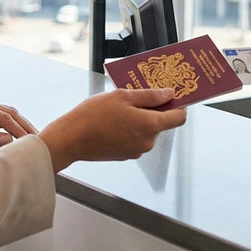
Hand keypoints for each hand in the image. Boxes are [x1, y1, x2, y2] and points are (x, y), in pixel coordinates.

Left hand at [0, 94, 38, 159]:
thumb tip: (9, 140)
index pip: (2, 117)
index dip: (18, 129)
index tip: (30, 140)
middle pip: (8, 112)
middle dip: (24, 125)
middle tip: (38, 139)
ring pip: (7, 114)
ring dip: (20, 126)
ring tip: (33, 139)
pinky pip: (1, 119)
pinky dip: (12, 127)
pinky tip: (21, 136)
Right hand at [38, 88, 185, 171]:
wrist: (71, 139)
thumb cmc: (93, 116)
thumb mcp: (123, 96)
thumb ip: (150, 95)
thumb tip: (169, 94)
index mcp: (150, 125)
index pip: (179, 117)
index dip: (177, 105)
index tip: (171, 96)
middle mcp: (147, 142)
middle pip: (161, 123)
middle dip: (152, 110)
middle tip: (133, 98)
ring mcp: (137, 151)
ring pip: (146, 130)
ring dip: (138, 119)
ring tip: (118, 109)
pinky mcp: (126, 155)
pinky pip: (135, 139)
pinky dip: (129, 129)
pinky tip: (113, 122)